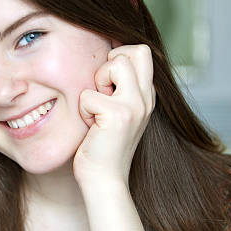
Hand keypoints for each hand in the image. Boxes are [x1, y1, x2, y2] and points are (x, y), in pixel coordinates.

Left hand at [73, 44, 155, 188]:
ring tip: (96, 109)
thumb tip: (103, 59)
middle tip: (102, 89)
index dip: (118, 58)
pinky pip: (88, 95)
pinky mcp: (118, 115)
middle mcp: (146, 98)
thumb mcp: (116, 113)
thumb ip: (117, 89)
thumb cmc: (102, 147)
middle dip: (112, 61)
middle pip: (138, 50)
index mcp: (146, 96)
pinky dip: (83, 110)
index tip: (106, 85)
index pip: (141, 52)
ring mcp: (135, 105)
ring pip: (116, 63)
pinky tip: (90, 128)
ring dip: (96, 83)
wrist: (104, 181)